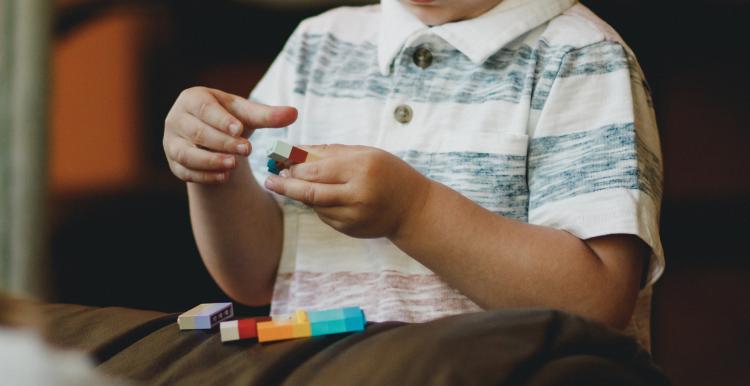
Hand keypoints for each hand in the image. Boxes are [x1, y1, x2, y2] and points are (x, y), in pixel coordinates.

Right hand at [163, 86, 296, 183]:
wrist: (213, 138)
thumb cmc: (230, 120)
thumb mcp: (248, 115)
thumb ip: (268, 115)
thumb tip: (294, 113)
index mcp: (192, 99)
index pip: (204, 108)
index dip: (221, 119)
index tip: (239, 129)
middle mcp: (176, 119)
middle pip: (197, 132)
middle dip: (222, 142)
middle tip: (246, 150)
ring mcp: (171, 142)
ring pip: (186, 153)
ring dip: (210, 161)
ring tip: (233, 165)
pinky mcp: (173, 163)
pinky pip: (185, 171)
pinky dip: (204, 176)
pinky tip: (224, 177)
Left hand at [264, 145, 432, 238]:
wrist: (413, 209)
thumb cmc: (388, 173)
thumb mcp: (365, 154)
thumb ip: (330, 151)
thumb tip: (295, 150)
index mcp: (362, 168)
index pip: (316, 169)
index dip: (293, 166)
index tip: (278, 160)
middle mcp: (357, 194)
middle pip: (309, 191)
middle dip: (286, 184)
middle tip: (271, 179)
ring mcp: (353, 215)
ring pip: (314, 205)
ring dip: (300, 194)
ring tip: (289, 183)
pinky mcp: (350, 229)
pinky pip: (324, 215)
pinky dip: (317, 205)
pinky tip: (320, 196)